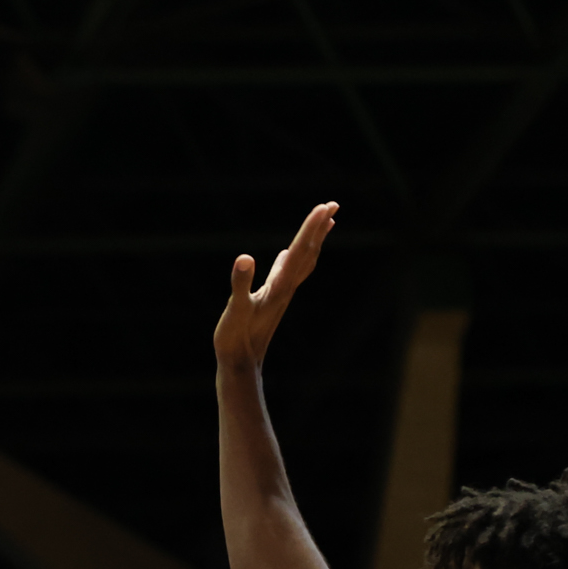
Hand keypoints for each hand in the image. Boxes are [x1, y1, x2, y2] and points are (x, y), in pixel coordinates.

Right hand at [214, 200, 337, 370]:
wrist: (241, 364)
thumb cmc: (235, 338)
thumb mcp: (235, 310)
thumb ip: (240, 284)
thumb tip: (244, 258)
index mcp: (279, 286)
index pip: (299, 251)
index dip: (311, 228)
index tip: (324, 207)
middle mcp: (286, 288)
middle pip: (308, 252)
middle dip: (319, 228)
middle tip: (332, 205)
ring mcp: (281, 294)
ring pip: (303, 261)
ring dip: (314, 240)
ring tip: (325, 223)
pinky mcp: (271, 299)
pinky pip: (288, 272)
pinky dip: (294, 257)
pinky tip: (287, 254)